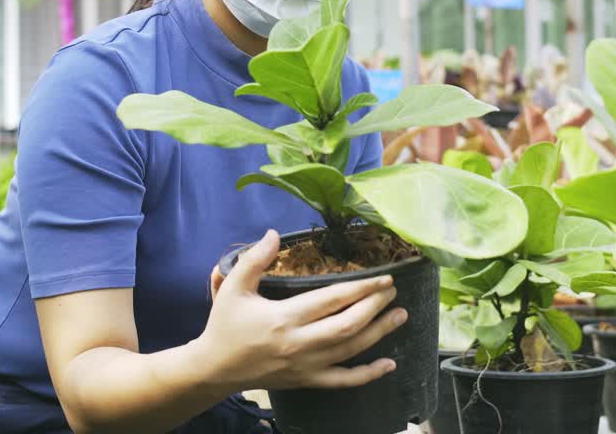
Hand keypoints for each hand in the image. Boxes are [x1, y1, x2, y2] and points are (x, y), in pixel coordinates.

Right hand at [194, 230, 406, 391]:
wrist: (215, 369)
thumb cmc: (225, 325)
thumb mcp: (232, 287)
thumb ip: (253, 260)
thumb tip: (273, 233)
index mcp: (284, 318)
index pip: (331, 300)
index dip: (361, 288)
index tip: (383, 277)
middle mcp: (299, 343)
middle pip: (348, 325)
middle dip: (375, 307)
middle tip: (393, 291)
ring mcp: (306, 366)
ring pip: (351, 350)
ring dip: (379, 333)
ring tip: (400, 315)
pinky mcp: (307, 381)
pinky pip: (343, 380)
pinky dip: (368, 374)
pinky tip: (389, 365)